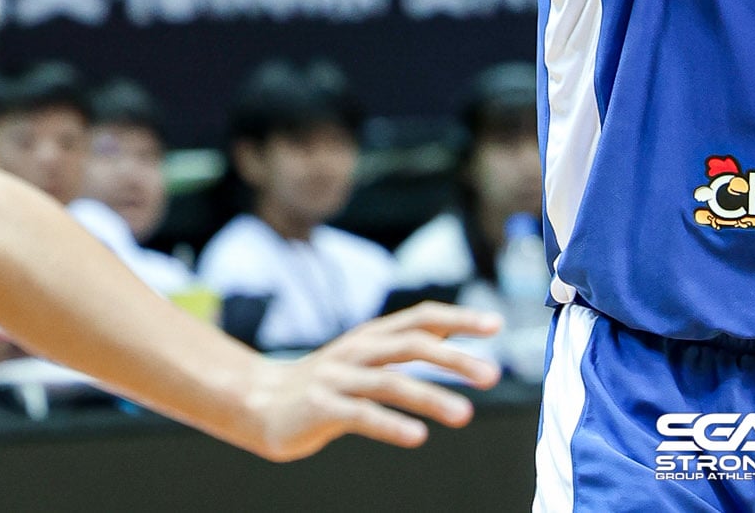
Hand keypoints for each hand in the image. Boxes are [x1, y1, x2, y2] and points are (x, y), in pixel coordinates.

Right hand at [241, 303, 502, 460]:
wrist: (258, 400)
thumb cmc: (325, 381)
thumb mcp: (365, 356)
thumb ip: (404, 345)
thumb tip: (452, 332)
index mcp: (372, 335)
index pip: (422, 317)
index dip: (459, 319)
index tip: (496, 324)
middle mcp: (357, 350)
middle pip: (412, 345)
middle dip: (455, 360)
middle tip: (492, 376)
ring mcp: (337, 377)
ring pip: (390, 382)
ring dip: (430, 397)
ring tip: (465, 414)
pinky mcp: (320, 407)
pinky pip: (360, 416)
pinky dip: (391, 425)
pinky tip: (417, 437)